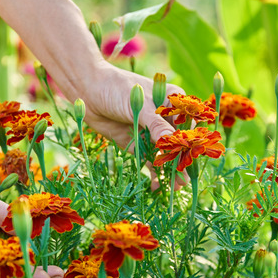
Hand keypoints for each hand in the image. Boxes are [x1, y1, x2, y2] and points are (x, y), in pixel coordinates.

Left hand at [64, 64, 188, 188]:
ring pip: (165, 155)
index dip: (190, 142)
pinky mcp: (137, 143)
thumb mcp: (139, 106)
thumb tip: (173, 142)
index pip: (186, 125)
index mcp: (172, 103)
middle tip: (183, 180)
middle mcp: (165, 119)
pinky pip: (149, 160)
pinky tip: (157, 186)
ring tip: (174, 188)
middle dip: (180, 161)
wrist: (88, 92)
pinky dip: (154, 173)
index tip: (189, 159)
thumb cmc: (117, 89)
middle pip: (177, 143)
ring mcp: (151, 133)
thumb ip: (156, 125)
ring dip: (169, 171)